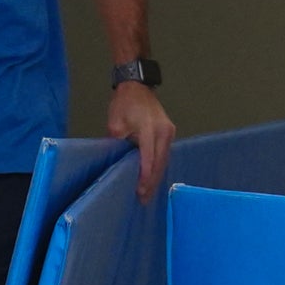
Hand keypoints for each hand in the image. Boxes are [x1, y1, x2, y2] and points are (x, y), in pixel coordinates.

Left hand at [110, 82, 176, 200]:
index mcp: (150, 129)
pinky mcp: (169, 132)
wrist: (136, 85)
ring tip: (148, 193)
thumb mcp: (115, 124)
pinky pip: (164, 154)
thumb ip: (117, 144)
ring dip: (156, 176)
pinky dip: (158, 166)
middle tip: (144, 199)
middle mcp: (164, 132)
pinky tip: (153, 178)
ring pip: (164, 160)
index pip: (149, 158)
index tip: (140, 191)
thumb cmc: (124, 103)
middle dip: (152, 182)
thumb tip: (117, 164)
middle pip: (160, 162)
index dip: (145, 176)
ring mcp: (169, 132)